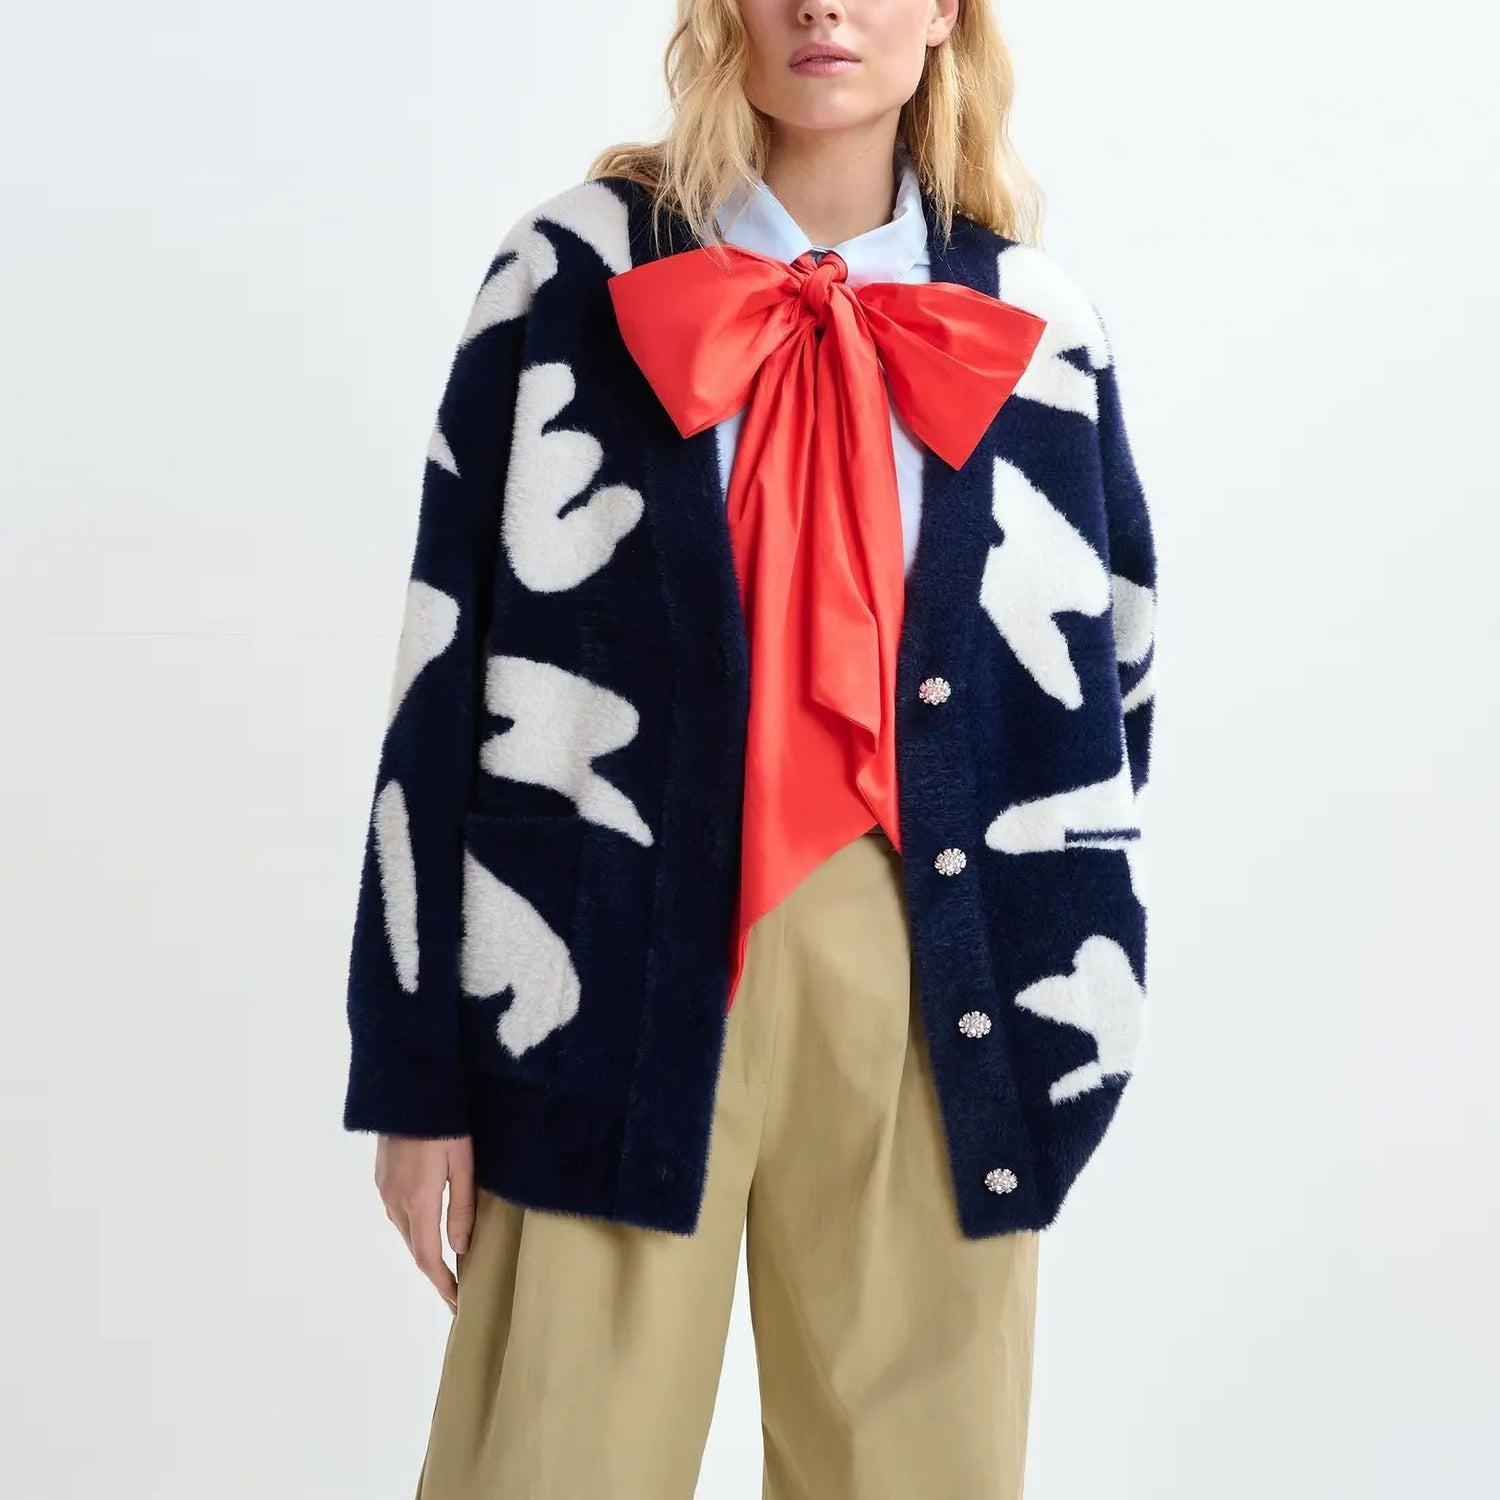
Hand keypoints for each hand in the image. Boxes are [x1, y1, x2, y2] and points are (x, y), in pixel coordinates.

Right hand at [374, 1134, 475, 1313]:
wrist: (408, 1088)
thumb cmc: (445, 1123)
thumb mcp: (463, 1163)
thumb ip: (462, 1207)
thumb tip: (459, 1249)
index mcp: (418, 1200)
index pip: (427, 1255)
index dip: (441, 1283)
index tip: (457, 1302)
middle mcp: (395, 1200)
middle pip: (414, 1246)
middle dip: (433, 1269)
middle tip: (457, 1285)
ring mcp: (384, 1188)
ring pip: (404, 1229)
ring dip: (423, 1247)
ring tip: (446, 1259)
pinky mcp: (382, 1176)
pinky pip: (397, 1211)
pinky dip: (413, 1227)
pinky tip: (428, 1224)